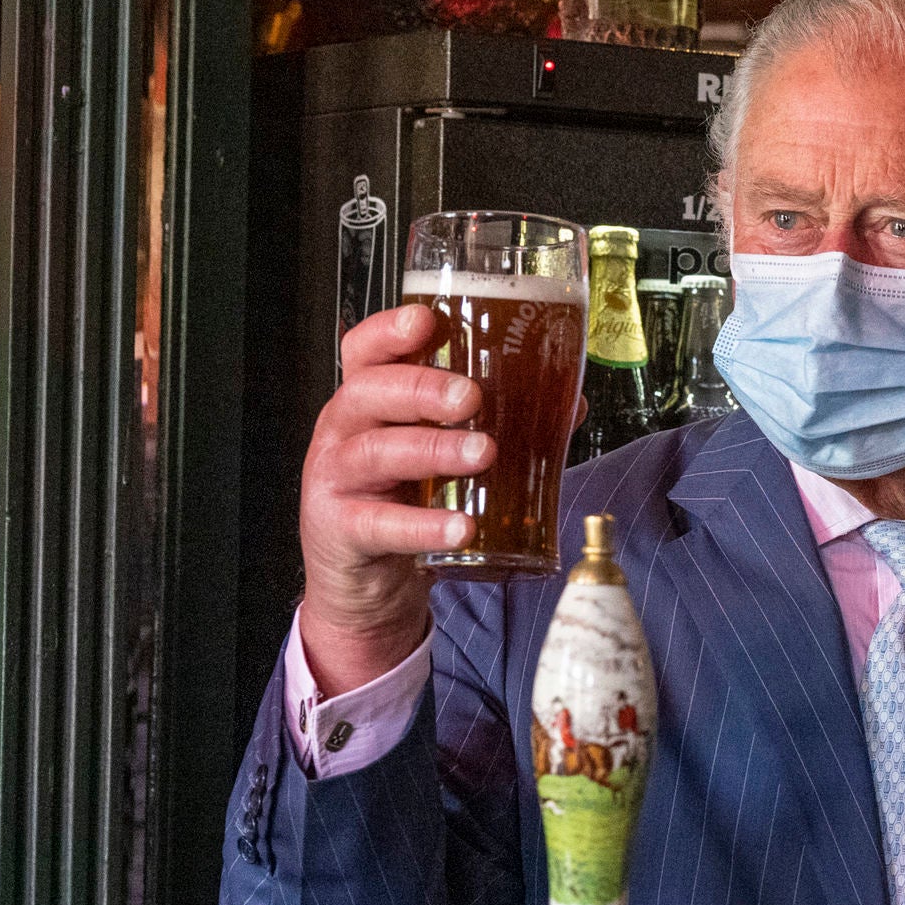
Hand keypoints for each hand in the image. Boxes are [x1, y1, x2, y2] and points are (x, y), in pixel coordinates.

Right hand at [301, 303, 482, 693]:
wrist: (366, 584)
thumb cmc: (404, 501)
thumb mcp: (438, 454)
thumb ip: (491, 422)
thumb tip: (568, 401)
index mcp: (369, 401)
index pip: (364, 350)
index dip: (388, 331)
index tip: (426, 321)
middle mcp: (345, 432)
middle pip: (369, 392)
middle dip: (421, 388)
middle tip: (471, 397)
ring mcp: (336, 481)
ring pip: (375, 453)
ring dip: (432, 450)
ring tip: (482, 453)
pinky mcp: (342, 532)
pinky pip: (379, 525)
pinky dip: (423, 526)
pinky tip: (461, 526)